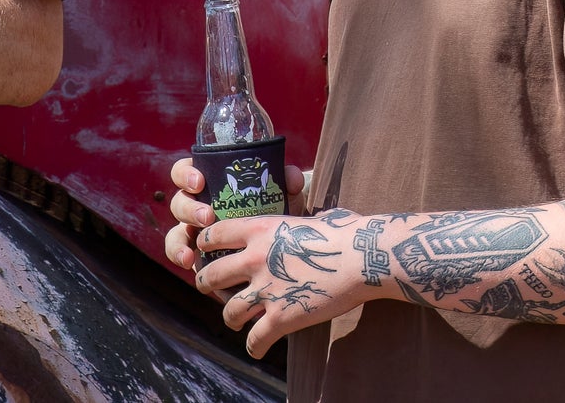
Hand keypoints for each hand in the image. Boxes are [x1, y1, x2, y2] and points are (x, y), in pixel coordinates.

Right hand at [164, 155, 308, 265]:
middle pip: (180, 202)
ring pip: (175, 231)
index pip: (186, 172)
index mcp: (210, 184)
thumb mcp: (281, 195)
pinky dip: (180, 256)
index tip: (200, 182)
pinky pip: (179, 253)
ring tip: (191, 252)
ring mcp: (194, 231)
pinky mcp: (196, 254)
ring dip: (179, 240)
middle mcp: (197, 205)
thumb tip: (291, 179)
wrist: (278, 246)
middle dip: (189, 209)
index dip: (186, 174)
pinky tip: (189, 263)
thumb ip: (286, 182)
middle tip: (207, 216)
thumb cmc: (275, 212)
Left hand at [166, 159, 370, 359]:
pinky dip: (254, 346)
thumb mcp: (311, 217)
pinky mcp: (282, 317)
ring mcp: (266, 290)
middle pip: (210, 274)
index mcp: (258, 229)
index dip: (204, 245)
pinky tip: (256, 348)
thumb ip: (301, 220)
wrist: (361, 258)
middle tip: (207, 287)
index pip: (213, 235)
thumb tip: (316, 219)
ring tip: (234, 320)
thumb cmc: (345, 233)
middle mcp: (254, 258)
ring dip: (230, 318)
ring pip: (229, 311)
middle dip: (205, 283)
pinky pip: (256, 339)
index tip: (203, 251)